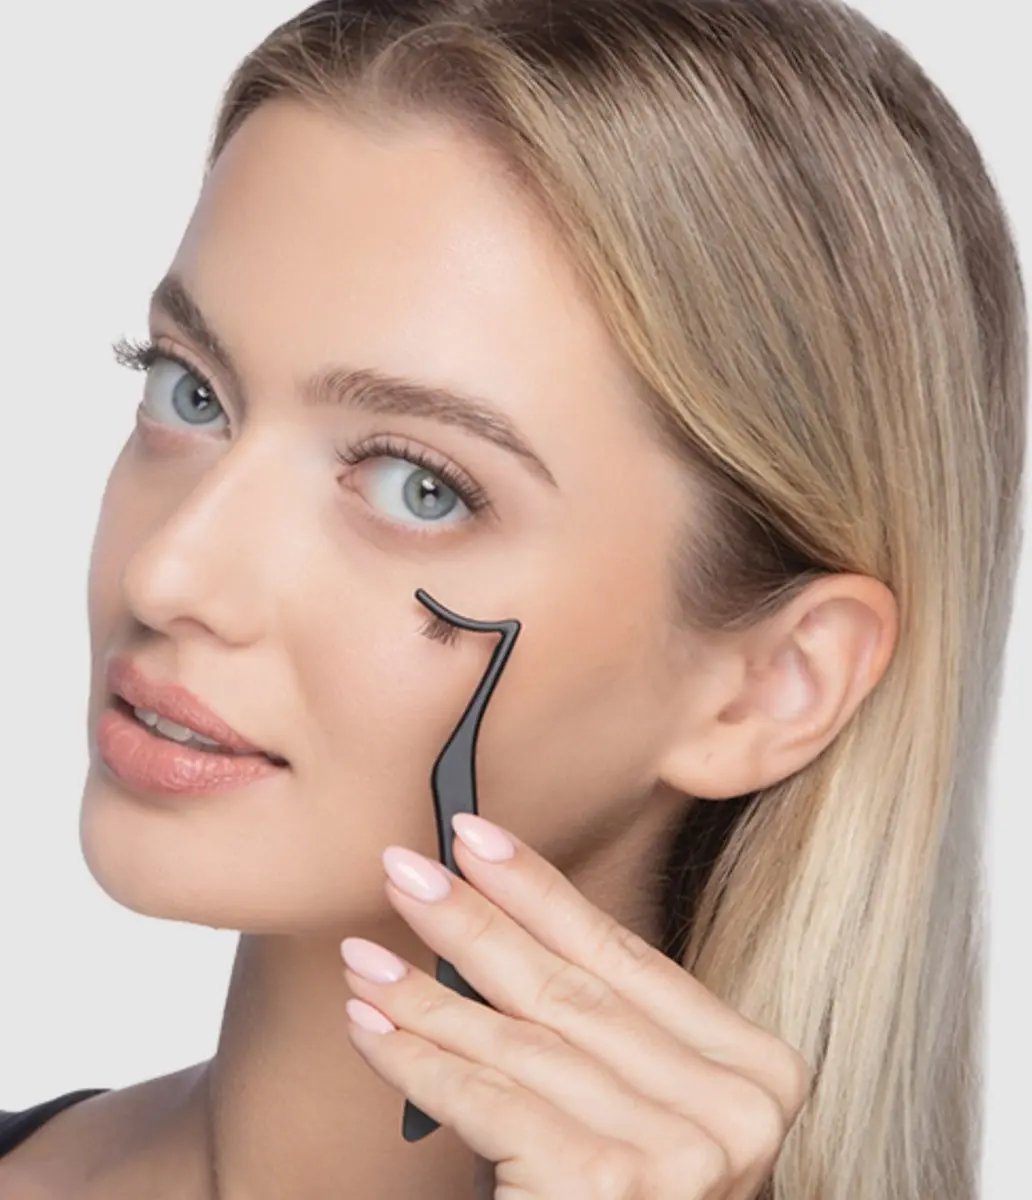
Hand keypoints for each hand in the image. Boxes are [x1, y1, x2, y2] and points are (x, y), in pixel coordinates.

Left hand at [339, 814, 812, 1198]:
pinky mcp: (611, 1189)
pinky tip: (370, 1024)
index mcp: (756, 1070)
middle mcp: (736, 1109)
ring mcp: (682, 1154)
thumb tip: (498, 920)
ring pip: (523, 1043)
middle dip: (475, 919)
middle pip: (571, 989)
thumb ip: (601, 1028)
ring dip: (427, 993)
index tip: (478, 839)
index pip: (626, 957)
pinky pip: (490, 1103)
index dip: (543, 892)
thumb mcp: (642, 1104)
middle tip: (405, 867)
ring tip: (364, 954)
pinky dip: (419, 1060)